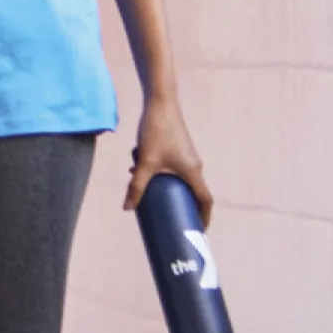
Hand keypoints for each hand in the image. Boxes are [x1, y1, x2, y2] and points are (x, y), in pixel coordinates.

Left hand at [123, 96, 212, 223]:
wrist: (160, 102)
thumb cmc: (156, 131)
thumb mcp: (145, 162)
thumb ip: (136, 186)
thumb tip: (127, 208)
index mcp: (193, 171)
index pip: (205, 200)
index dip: (204, 217)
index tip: (200, 230)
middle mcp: (194, 164)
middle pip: (193, 191)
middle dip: (181, 205)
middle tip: (171, 219)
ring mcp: (187, 155)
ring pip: (178, 178)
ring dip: (165, 186)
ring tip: (148, 193)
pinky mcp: (178, 148)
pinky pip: (172, 167)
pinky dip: (159, 172)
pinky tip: (137, 167)